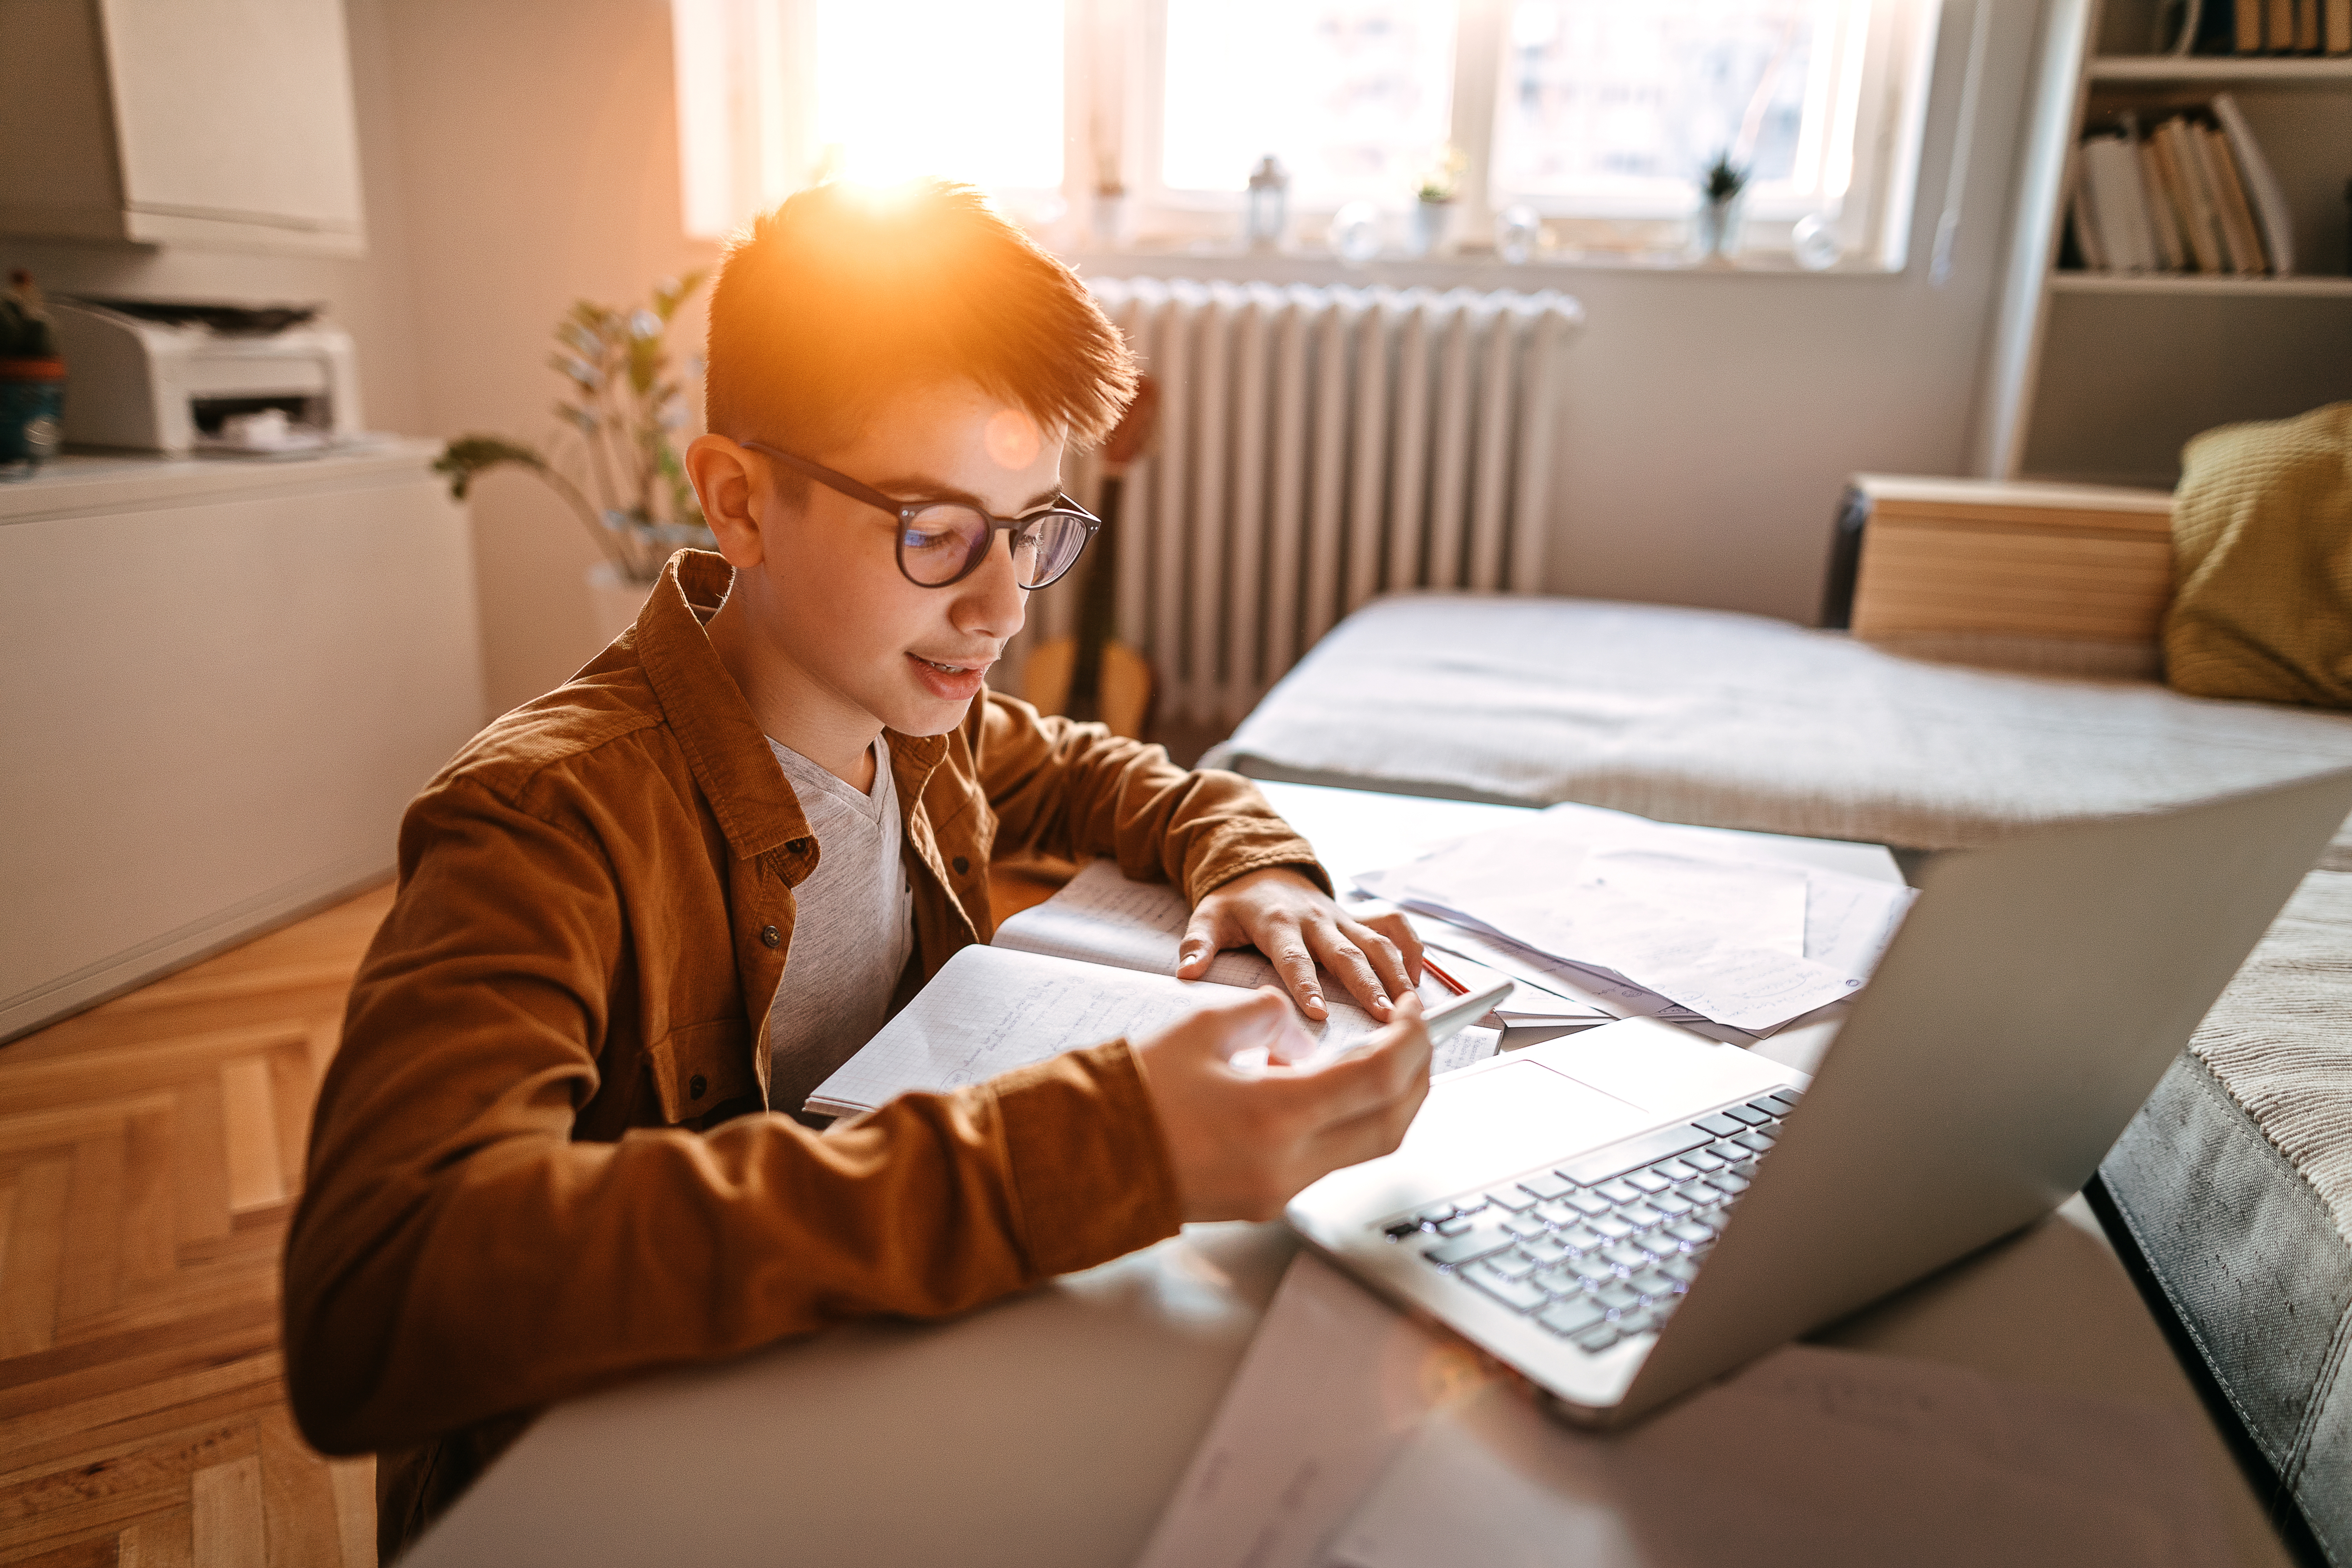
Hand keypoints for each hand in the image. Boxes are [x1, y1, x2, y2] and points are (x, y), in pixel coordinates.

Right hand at [1133, 989, 1431, 1221]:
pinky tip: (1318, 1086)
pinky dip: (1343, 1119)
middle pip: (1391, 1121)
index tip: (1415, 1010)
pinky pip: (1328, 1158)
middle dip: (1418, 1072)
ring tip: (1375, 1054)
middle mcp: (1288, 1163)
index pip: (1380, 1078)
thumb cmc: (1134, 1093)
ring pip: (1366, 1144)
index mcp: (1276, 1116)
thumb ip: (1267, 1017)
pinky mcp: (1267, 1200)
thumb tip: (1302, 1035)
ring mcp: (1280, 1190)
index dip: (1411, 1039)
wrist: (1087, 1159)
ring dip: (1384, 1098)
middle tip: (1417, 1033)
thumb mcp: (1202, 1028)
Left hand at [1177, 868, 1423, 1020]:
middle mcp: (1316, 919)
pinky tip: (1420, 981)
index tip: (1317, 1013)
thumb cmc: (1235, 902)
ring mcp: (1341, 918)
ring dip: (1398, 973)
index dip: (1306, 984)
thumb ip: (1197, 944)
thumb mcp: (1209, 917)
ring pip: (1378, 942)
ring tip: (1411, 1008)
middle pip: (1347, 952)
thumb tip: (1186, 972)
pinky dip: (1411, 950)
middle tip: (1384, 1017)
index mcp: (1278, 923)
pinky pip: (1393, 927)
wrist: (1261, 866)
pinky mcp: (1357, 918)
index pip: (1293, 958)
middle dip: (1368, 984)